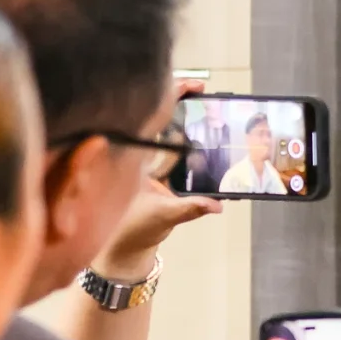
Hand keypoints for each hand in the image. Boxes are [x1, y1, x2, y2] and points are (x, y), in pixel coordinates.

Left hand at [92, 74, 217, 279]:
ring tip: (216, 119)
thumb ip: (190, 208)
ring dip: (193, 128)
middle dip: (187, 105)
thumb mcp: (162, 217)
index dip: (173, 95)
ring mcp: (152, 166)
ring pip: (173, 137)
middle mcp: (142, 157)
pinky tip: (214, 151)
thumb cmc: (130, 232)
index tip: (196, 87)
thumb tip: (216, 204)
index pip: (153, 116)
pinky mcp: (162, 179)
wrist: (123, 251)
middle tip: (208, 95)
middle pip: (164, 119)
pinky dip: (197, 153)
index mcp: (135, 158)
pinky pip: (181, 159)